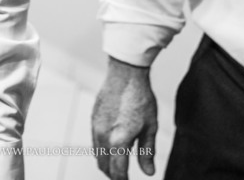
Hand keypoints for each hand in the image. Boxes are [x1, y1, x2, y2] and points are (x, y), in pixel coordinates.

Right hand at [91, 57, 158, 178]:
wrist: (125, 74)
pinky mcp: (93, 120)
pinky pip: (94, 142)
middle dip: (113, 174)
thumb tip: (148, 173)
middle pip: (104, 166)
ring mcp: (96, 128)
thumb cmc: (141, 98)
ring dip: (106, 163)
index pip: (117, 171)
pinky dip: (102, 150)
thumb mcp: (150, 127)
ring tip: (118, 165)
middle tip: (123, 176)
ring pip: (98, 155)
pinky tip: (112, 147)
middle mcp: (104, 137)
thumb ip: (147, 152)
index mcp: (119, 141)